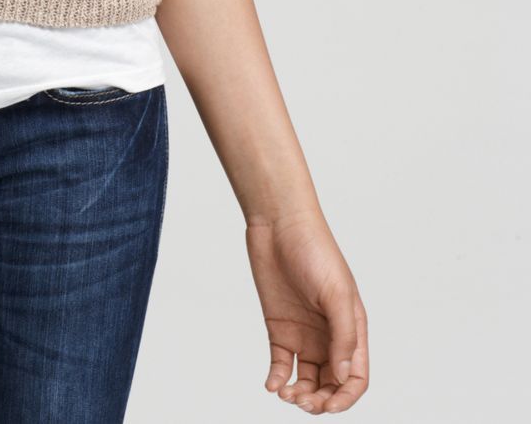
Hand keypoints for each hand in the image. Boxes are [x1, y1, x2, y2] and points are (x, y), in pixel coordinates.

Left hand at [246, 208, 369, 412]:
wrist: (277, 223)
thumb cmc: (315, 249)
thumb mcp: (335, 292)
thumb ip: (343, 336)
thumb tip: (342, 377)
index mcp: (351, 328)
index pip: (356, 377)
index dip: (346, 397)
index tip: (328, 407)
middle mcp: (329, 335)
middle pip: (331, 383)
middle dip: (320, 401)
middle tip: (302, 402)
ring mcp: (303, 332)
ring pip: (306, 378)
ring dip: (299, 394)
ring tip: (285, 394)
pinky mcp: (279, 327)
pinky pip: (281, 362)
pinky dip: (277, 378)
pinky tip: (272, 385)